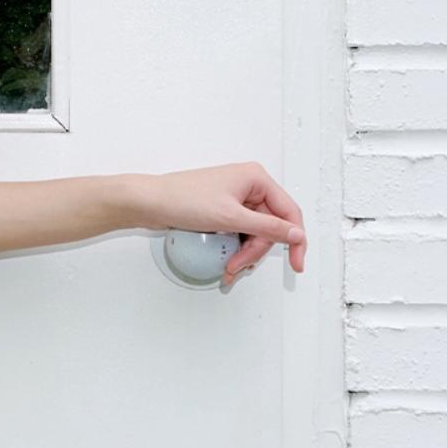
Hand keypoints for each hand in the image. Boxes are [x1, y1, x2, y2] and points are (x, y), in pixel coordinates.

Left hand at [132, 162, 306, 287]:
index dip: (294, 239)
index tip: (296, 263)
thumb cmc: (184, 199)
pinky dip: (235, 249)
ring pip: (254, 233)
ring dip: (244, 254)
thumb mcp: (231, 217)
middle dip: (255, 251)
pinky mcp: (223, 211)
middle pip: (270, 227)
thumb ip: (267, 227)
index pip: (288, 212)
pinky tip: (226, 261)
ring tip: (228, 268)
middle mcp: (249, 186)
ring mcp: (236, 199)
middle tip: (238, 266)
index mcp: (256, 178)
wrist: (150, 202)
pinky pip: (240, 233)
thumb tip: (295, 234)